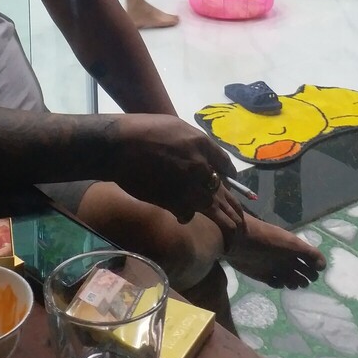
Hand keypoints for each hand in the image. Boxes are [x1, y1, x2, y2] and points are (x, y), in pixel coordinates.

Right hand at [108, 114, 241, 230]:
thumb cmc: (143, 130)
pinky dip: (186, 216)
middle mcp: (199, 165)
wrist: (119, 145)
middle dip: (230, 204)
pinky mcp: (172, 200)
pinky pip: (188, 214)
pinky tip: (183, 217)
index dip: (229, 176)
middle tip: (238, 217)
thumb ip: (193, 144)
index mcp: (201, 144)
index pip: (225, 163)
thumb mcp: (176, 127)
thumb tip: (200, 156)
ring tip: (226, 230)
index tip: (231, 182)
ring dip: (211, 214)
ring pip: (208, 205)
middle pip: (221, 189)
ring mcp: (187, 184)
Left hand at [225, 216, 326, 289]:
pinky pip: (276, 283)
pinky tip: (277, 282)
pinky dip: (279, 285)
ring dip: (294, 283)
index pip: (309, 259)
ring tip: (293, 282)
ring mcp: (275, 266)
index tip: (315, 272)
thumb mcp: (292, 243)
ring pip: (290, 278)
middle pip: (301, 270)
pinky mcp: (263, 275)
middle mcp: (286, 257)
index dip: (314, 267)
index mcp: (293, 248)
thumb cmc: (268, 239)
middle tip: (305, 281)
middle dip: (306, 277)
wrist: (241, 240)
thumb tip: (323, 266)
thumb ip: (309, 253)